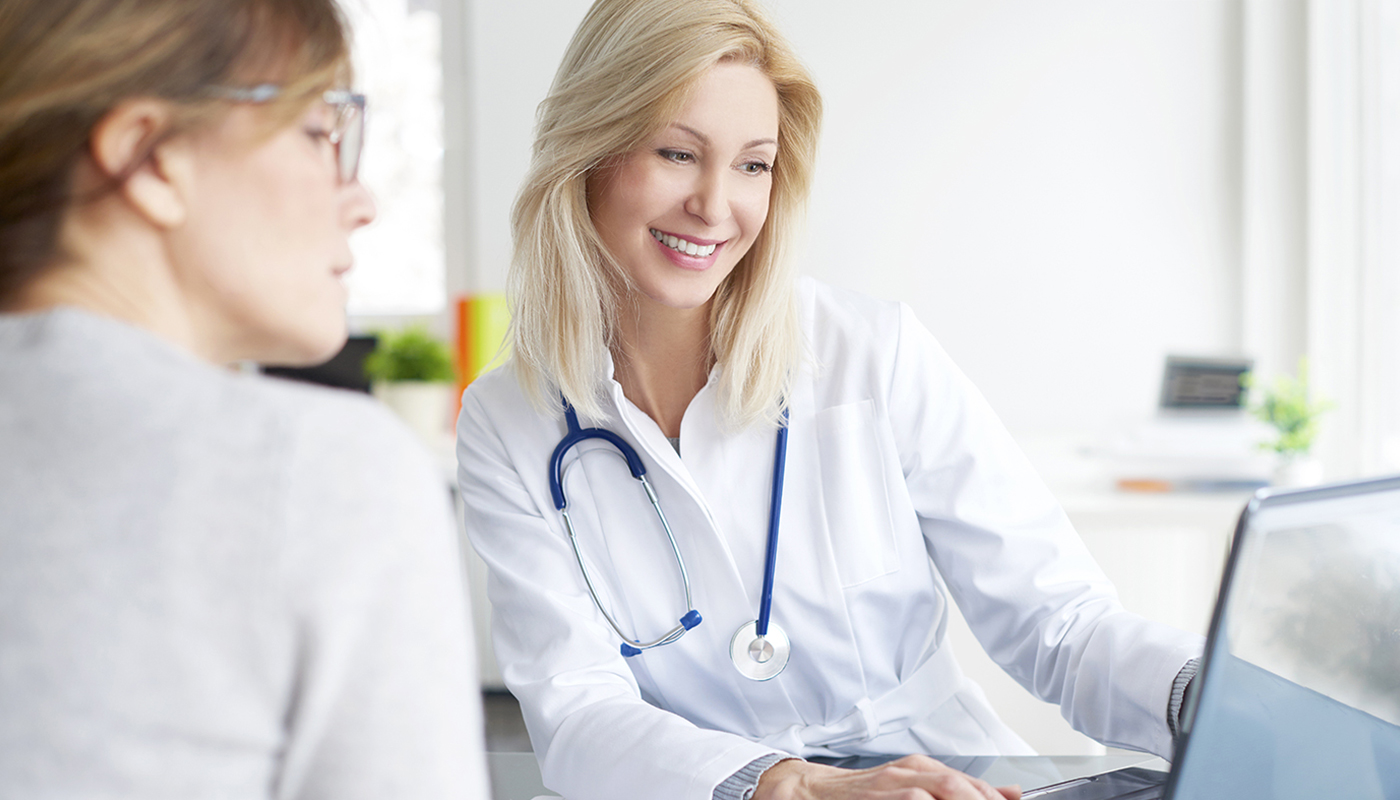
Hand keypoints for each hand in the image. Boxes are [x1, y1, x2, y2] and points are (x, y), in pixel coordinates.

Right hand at [754, 755, 1021, 799]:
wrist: (808, 789)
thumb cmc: (863, 793)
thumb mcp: (910, 785)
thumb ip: (955, 788)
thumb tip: (1007, 793)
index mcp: (919, 769)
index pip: (967, 783)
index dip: (989, 796)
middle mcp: (905, 773)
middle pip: (954, 785)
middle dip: (978, 799)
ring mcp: (886, 787)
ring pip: (933, 790)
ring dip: (960, 798)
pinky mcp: (870, 798)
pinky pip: (907, 799)